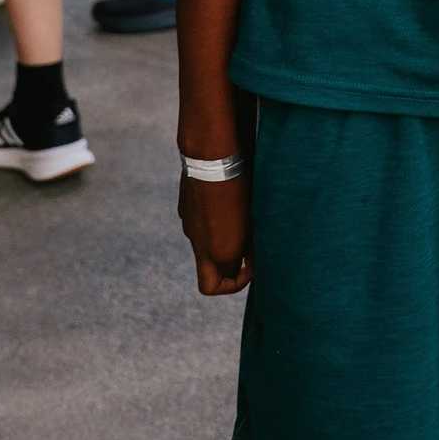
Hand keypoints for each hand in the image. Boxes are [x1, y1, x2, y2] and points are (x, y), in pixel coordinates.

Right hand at [178, 173, 252, 294]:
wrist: (213, 152)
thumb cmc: (238, 186)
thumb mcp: (249, 222)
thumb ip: (243, 246)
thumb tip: (246, 256)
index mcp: (212, 249)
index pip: (211, 287)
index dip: (234, 283)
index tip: (252, 263)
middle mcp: (195, 238)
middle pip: (209, 268)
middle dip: (231, 265)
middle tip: (252, 247)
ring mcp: (188, 220)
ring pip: (205, 243)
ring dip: (224, 239)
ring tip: (246, 218)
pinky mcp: (187, 203)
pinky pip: (201, 221)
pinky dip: (215, 219)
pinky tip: (232, 200)